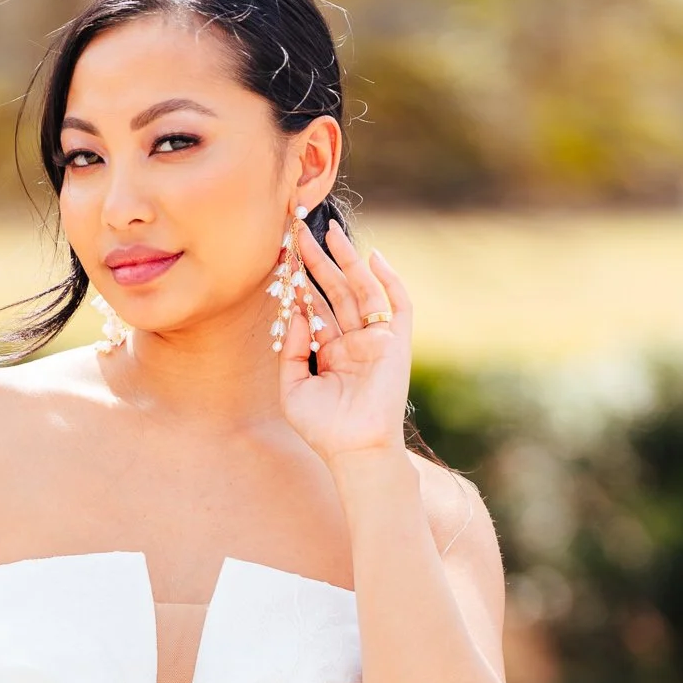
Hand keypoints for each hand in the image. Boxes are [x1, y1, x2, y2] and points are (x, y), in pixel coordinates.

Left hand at [277, 219, 412, 466]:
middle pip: (336, 292)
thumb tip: (297, 313)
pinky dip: (389, 281)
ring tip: (330, 232)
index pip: (316, 308)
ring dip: (347, 261)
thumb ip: (291, 350)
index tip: (285, 257)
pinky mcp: (396, 343)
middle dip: (320, 262)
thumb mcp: (293, 388)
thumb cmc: (324, 429)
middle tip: (301, 232)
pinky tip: (373, 257)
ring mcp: (376, 341)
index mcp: (330, 353)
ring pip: (362, 291)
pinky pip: (397, 305)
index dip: (301, 283)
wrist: (355, 450)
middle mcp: (353, 342)